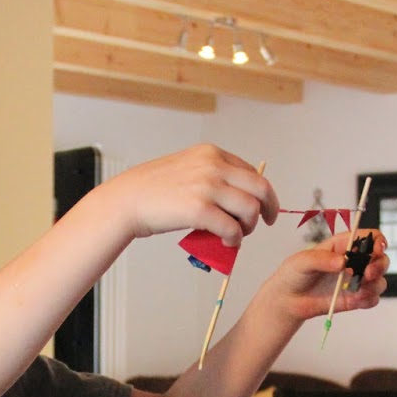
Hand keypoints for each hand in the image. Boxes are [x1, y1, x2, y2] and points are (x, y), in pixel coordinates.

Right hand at [96, 145, 278, 245]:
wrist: (127, 199)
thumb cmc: (153, 189)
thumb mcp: (187, 168)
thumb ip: (212, 177)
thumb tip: (235, 202)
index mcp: (211, 154)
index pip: (252, 172)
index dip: (262, 192)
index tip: (264, 206)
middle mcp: (213, 166)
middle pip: (261, 188)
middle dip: (269, 208)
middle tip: (266, 222)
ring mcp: (207, 187)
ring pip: (250, 209)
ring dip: (249, 227)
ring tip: (237, 235)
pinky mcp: (199, 210)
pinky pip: (232, 228)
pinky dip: (235, 239)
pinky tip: (227, 242)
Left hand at [257, 228, 388, 321]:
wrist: (286, 300)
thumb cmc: (293, 274)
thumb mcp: (302, 261)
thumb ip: (322, 259)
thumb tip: (343, 262)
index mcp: (343, 245)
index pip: (369, 237)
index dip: (378, 241)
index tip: (377, 250)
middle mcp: (353, 262)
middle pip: (380, 259)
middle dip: (379, 265)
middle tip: (368, 274)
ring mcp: (354, 281)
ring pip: (379, 280)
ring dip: (375, 285)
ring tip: (358, 291)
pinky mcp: (354, 299)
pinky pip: (372, 299)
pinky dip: (369, 299)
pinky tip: (356, 300)